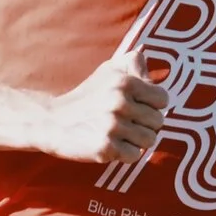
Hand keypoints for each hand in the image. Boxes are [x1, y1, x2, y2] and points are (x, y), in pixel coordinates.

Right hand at [38, 58, 170, 163]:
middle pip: (158, 122)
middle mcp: (119, 102)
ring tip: (117, 134)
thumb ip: (133, 63)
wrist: (52, 121)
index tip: (135, 107)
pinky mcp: (105, 147)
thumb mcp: (108, 70)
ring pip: (149, 140)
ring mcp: (112, 126)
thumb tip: (148, 59)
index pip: (163, 99)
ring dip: (136, 140)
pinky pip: (135, 156)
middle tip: (123, 123)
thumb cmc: (88, 97)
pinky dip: (125, 154)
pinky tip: (110, 145)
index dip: (151, 105)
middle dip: (144, 124)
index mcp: (124, 81)